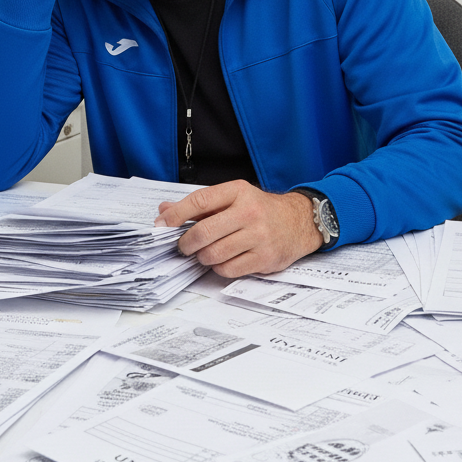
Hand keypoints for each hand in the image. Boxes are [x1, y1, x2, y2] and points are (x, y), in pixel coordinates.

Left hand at [154, 181, 322, 277]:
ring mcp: (258, 236)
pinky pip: (228, 269)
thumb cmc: (260, 210)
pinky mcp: (265, 258)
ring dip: (202, 257)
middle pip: (203, 232)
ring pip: (214, 254)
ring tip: (205, 253)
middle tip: (183, 246)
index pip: (200, 201)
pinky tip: (223, 260)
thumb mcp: (233, 198)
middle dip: (186, 243)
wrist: (299, 222)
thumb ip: (200, 205)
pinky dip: (219, 268)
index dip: (176, 214)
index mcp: (238, 192)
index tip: (162, 224)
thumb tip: (165, 211)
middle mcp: (249, 212)